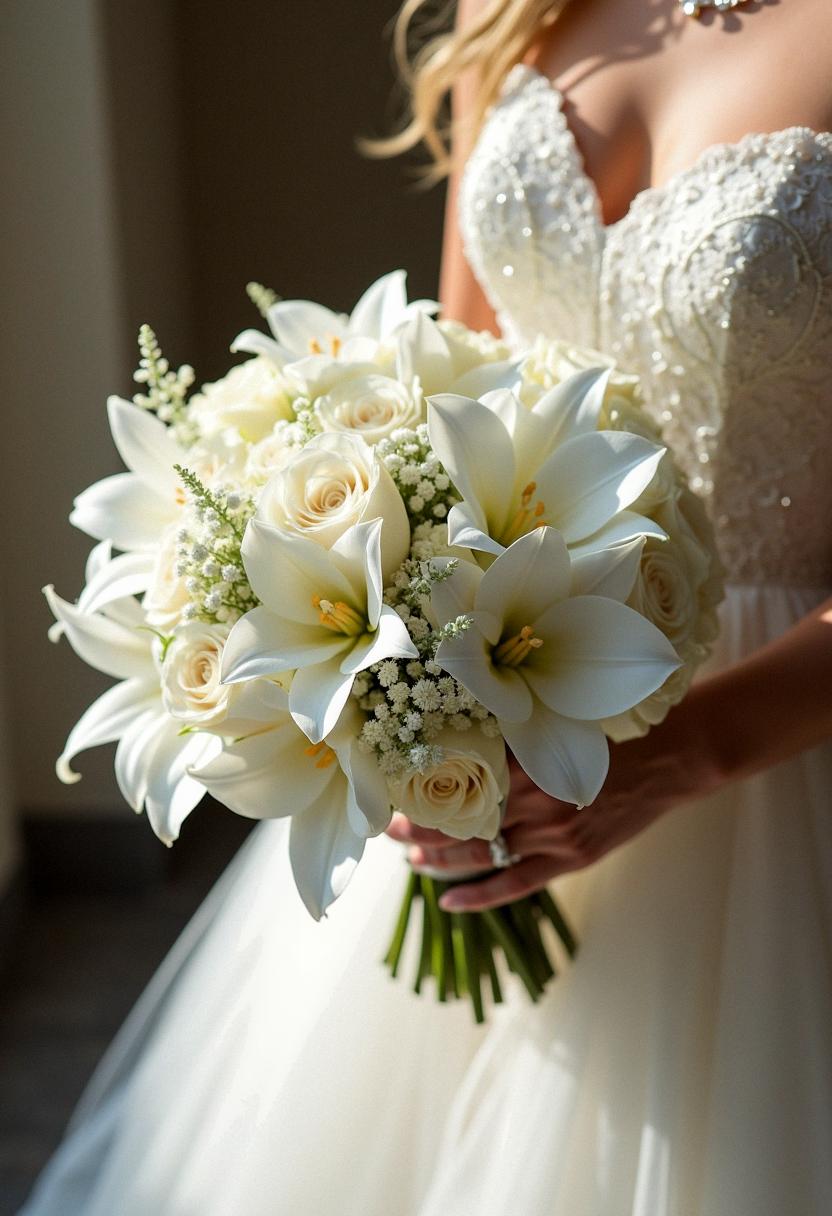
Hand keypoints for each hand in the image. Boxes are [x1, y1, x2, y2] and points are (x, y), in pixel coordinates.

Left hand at [386, 686, 722, 911]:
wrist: (675, 757)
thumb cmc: (617, 728)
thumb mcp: (564, 721)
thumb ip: (519, 733)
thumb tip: (465, 729)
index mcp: (532, 759)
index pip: (461, 777)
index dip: (423, 785)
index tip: (394, 784)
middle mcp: (539, 800)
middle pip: (463, 818)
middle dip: (420, 823)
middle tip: (389, 824)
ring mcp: (555, 834)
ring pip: (481, 852)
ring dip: (439, 857)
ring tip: (408, 856)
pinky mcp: (572, 858)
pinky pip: (515, 883)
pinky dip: (479, 895)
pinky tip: (447, 901)